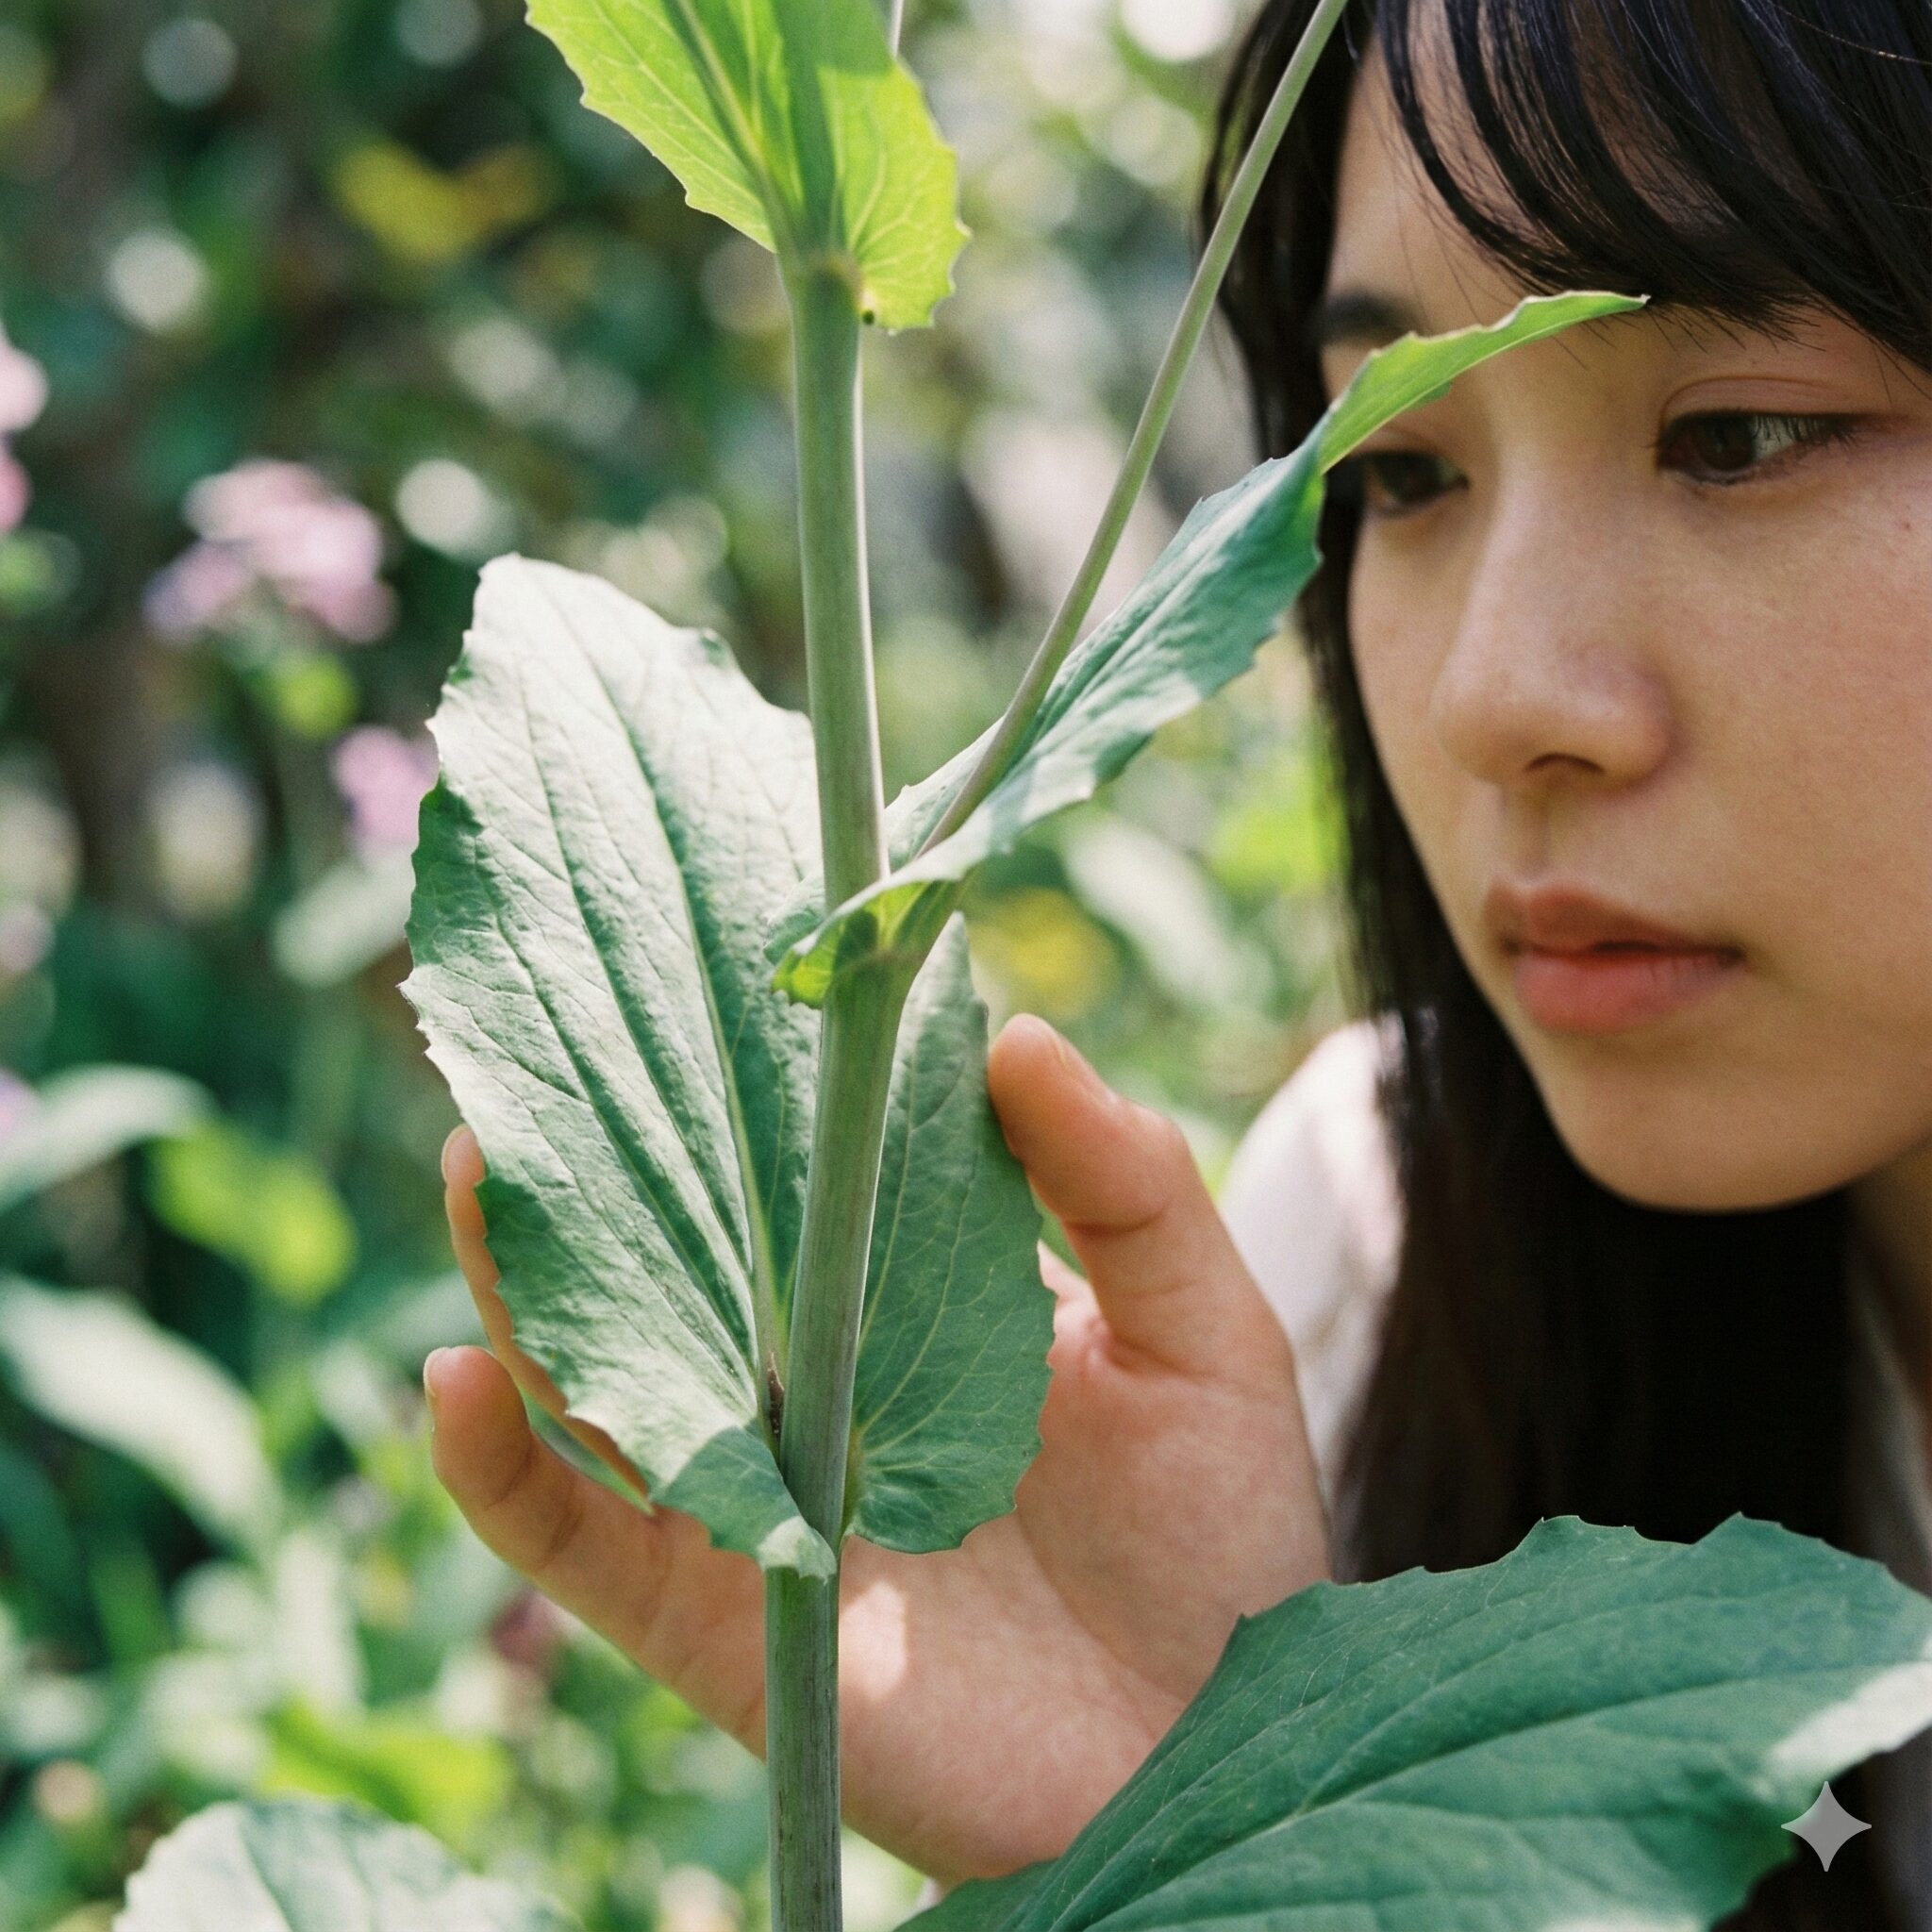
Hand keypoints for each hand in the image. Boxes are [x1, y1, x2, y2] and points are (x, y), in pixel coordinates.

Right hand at [426, 1014, 1328, 1884]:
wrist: (1211, 1746)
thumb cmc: (1221, 1534)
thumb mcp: (1199, 1329)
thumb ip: (1125, 1183)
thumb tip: (1015, 1031)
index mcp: (911, 1305)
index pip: (799, 1180)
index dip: (742, 1087)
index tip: (693, 971)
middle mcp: (812, 1389)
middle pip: (674, 1265)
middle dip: (599, 1163)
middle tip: (537, 1043)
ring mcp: (756, 1497)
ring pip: (599, 1379)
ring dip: (524, 1280)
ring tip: (480, 1161)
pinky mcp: (720, 1619)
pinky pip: (580, 1543)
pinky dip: (501, 1470)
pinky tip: (454, 1377)